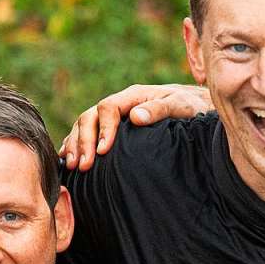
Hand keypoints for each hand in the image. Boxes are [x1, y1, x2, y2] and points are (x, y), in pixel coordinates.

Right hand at [59, 84, 212, 170]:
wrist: (196, 108)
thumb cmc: (190, 108)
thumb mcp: (180, 107)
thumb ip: (160, 110)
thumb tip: (135, 117)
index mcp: (133, 96)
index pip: (108, 108)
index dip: (103, 129)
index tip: (103, 151)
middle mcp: (119, 105)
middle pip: (90, 118)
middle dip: (84, 141)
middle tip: (83, 165)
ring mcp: (113, 117)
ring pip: (84, 126)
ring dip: (75, 145)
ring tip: (72, 167)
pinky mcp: (111, 130)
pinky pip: (87, 135)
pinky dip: (75, 145)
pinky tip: (68, 160)